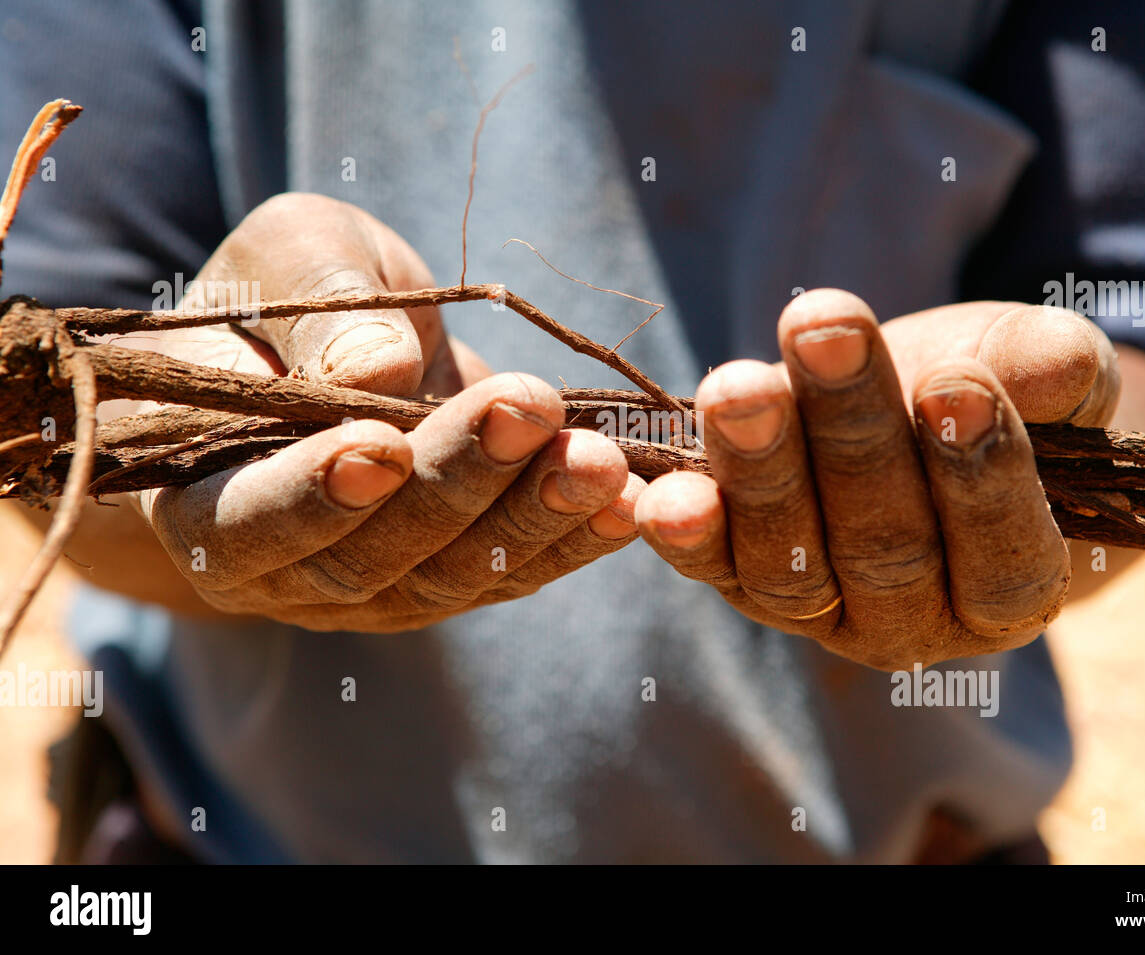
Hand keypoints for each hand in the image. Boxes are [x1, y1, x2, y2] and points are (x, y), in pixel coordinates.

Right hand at [127, 193, 640, 630]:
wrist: (337, 354)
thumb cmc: (286, 299)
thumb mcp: (287, 261)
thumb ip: (315, 308)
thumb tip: (371, 372)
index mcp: (202, 496)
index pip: (245, 523)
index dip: (311, 496)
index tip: (380, 444)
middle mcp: (287, 568)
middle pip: (369, 558)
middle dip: (456, 485)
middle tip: (530, 412)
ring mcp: (376, 588)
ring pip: (454, 578)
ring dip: (532, 518)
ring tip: (601, 460)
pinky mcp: (454, 581)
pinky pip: (515, 572)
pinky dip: (576, 538)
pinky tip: (630, 500)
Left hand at [634, 289, 1119, 668]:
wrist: (900, 403)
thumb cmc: (988, 391)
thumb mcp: (1034, 370)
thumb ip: (1056, 375)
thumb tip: (1057, 371)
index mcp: (1009, 593)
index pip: (1005, 559)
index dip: (983, 478)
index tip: (956, 387)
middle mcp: (912, 622)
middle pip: (886, 548)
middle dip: (853, 437)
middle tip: (825, 332)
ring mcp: (818, 611)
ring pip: (790, 562)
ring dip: (761, 470)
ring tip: (739, 385)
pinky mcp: (741, 579)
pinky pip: (711, 565)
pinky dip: (682, 532)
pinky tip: (660, 492)